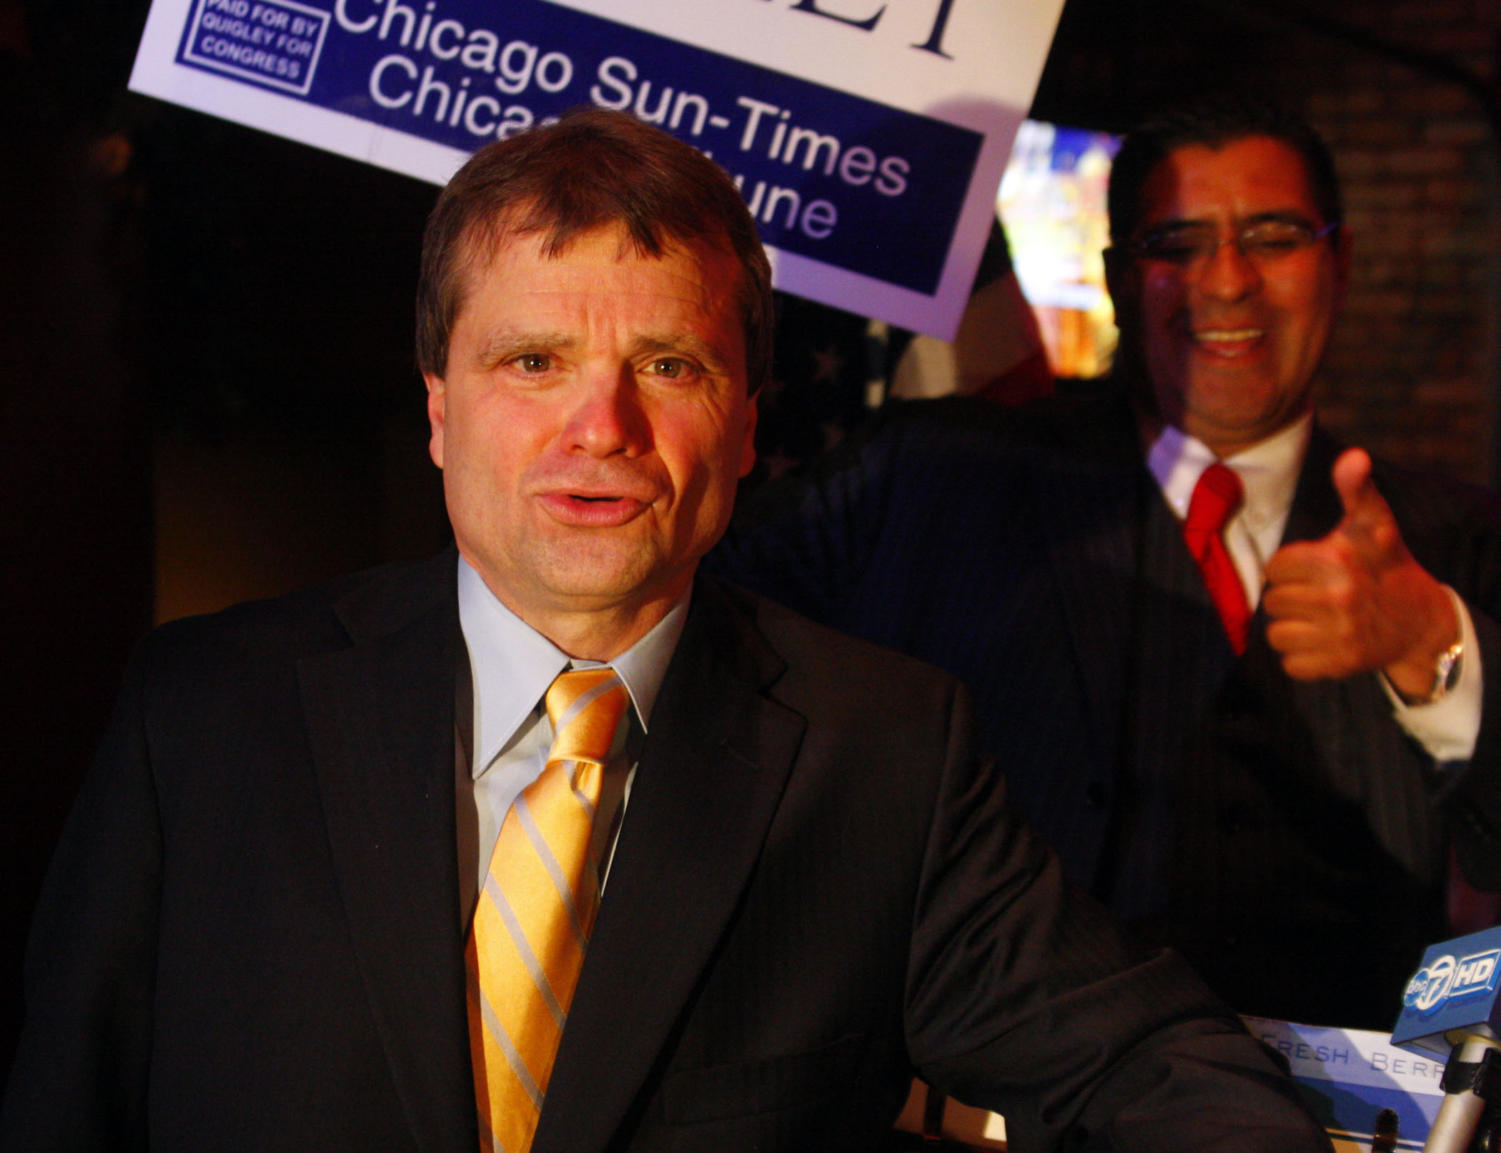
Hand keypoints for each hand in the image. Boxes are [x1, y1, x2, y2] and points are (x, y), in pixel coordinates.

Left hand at [1262, 448, 1457, 690]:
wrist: (1421, 621)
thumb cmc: (1385, 565)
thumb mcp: (1373, 523)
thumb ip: (1356, 489)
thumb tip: (1354, 456)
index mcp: (1338, 560)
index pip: (1275, 568)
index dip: (1289, 569)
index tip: (1312, 570)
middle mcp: (1339, 597)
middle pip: (1273, 602)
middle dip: (1291, 598)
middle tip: (1318, 596)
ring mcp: (1341, 634)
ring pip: (1276, 634)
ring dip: (1292, 629)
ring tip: (1319, 620)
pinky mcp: (1341, 664)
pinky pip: (1291, 665)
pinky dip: (1302, 658)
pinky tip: (1324, 643)